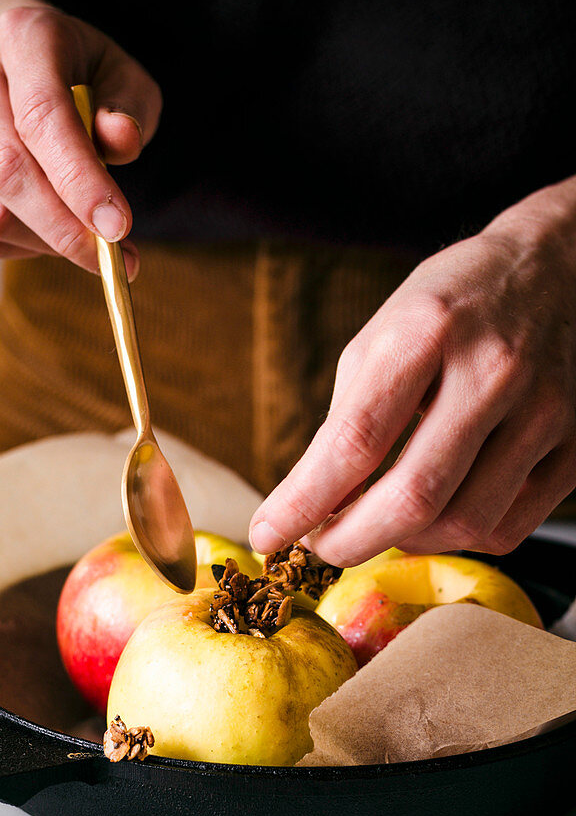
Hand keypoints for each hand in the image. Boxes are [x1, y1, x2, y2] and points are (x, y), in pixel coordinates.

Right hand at [0, 0, 161, 277]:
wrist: (18, 72)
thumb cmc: (81, 81)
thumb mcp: (121, 82)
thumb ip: (128, 110)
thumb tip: (121, 139)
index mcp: (22, 38)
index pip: (42, 117)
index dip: (80, 181)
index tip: (116, 228)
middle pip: (7, 172)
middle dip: (63, 228)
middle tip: (110, 258)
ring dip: (47, 243)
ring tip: (79, 233)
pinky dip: (21, 249)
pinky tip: (44, 229)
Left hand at [249, 179, 575, 564]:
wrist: (560, 268)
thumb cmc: (454, 306)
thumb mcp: (383, 338)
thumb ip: (345, 420)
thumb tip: (311, 505)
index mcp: (428, 332)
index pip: (355, 442)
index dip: (304, 502)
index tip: (269, 534)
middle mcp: (493, 372)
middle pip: (413, 496)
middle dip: (350, 541)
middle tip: (320, 547)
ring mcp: (545, 411)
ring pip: (463, 524)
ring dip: (404, 543)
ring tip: (377, 525)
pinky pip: (508, 528)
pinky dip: (458, 540)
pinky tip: (435, 518)